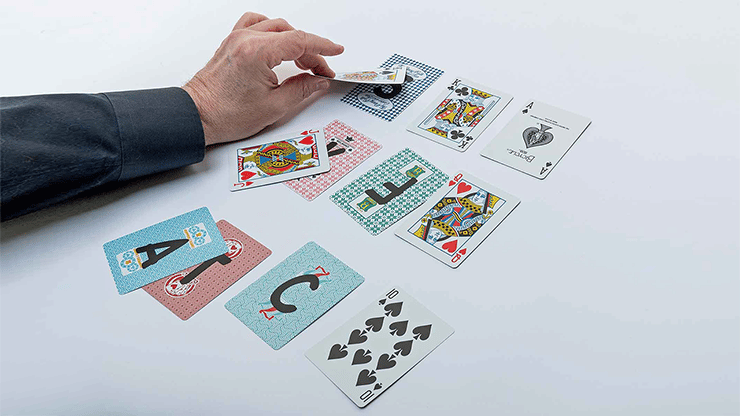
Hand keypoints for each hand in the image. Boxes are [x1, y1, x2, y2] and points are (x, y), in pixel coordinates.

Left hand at [182, 12, 343, 145]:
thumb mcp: (274, 106)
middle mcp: (245, 40)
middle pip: (290, 35)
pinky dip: (272, 30)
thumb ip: (301, 90)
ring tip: (304, 61)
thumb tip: (318, 81)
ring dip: (293, 40)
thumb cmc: (225, 114)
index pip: (300, 41)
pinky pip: (255, 24)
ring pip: (275, 26)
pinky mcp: (231, 43)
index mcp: (257, 52)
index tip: (335, 51)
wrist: (197, 116)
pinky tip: (279, 43)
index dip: (322, 47)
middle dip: (310, 52)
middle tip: (321, 71)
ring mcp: (236, 39)